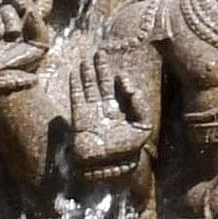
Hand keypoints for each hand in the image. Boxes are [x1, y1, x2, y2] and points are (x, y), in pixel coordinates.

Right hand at [0, 0, 46, 85]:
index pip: (24, 5)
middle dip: (10, 18)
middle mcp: (8, 26)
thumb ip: (39, 26)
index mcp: (25, 27)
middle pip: (7, 8)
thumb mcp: (38, 47)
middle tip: (12, 34)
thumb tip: (31, 9)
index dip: (22, 1)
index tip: (20, 1)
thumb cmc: (21, 66)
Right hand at [68, 50, 145, 170]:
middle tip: (99, 52)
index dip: (119, 81)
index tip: (119, 76)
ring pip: (89, 88)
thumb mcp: (143, 127)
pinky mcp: (80, 118)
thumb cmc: (128, 149)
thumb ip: (140, 106)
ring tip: (85, 59)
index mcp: (122, 111)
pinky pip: (77, 98)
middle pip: (102, 84)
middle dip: (101, 69)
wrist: (109, 165)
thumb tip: (130, 87)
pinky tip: (74, 74)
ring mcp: (92, 113)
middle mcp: (106, 110)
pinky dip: (75, 86)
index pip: (119, 91)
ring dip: (87, 74)